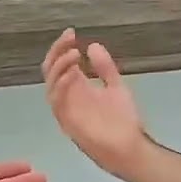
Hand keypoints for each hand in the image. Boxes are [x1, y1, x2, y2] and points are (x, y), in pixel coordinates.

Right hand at [41, 29, 145, 175]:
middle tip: (69, 38)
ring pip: (51, 83)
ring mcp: (65, 109)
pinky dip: (62, 84)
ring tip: (74, 53)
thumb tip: (93, 45)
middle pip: (51, 69)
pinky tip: (73, 72)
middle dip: (57, 52)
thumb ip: (105, 69)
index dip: (63, 47)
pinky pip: (57, 100)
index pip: (61, 63)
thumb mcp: (116, 87)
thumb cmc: (123, 121)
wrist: (130, 148)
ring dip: (60, 66)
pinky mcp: (67, 121)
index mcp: (77, 88)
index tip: (72, 33)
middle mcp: (67, 96)